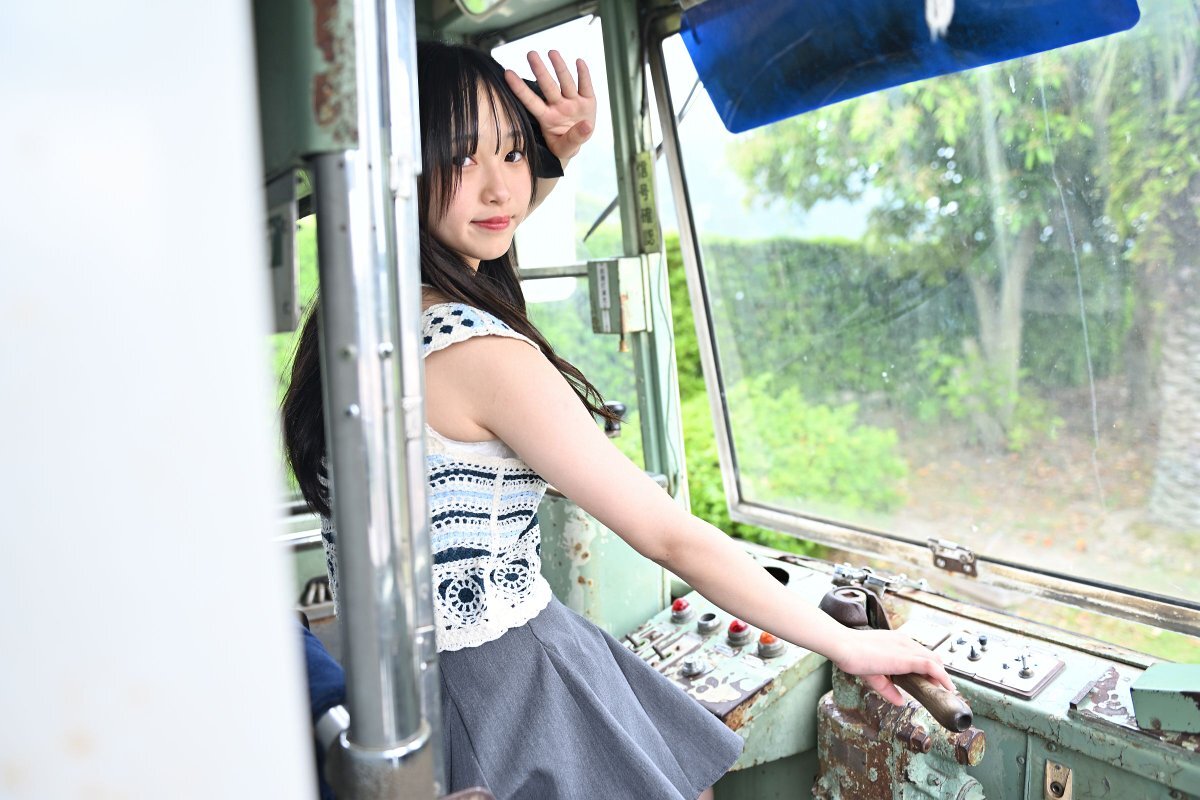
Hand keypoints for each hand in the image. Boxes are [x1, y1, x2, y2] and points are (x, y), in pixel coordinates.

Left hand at [505, 50, 595, 164]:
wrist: (578, 142)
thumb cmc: (564, 145)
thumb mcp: (566, 149)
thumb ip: (574, 139)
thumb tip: (586, 125)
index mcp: (548, 118)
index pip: (531, 101)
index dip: (520, 89)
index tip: (508, 74)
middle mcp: (559, 106)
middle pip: (548, 87)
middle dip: (540, 71)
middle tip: (530, 54)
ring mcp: (573, 102)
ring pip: (565, 82)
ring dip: (560, 67)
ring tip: (552, 52)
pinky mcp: (587, 101)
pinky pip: (585, 86)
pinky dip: (584, 74)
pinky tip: (579, 62)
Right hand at [828, 628, 955, 705]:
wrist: (844, 646)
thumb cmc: (852, 655)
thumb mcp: (873, 675)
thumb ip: (888, 689)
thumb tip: (901, 702)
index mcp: (896, 642)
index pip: (919, 652)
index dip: (928, 667)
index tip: (930, 680)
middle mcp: (905, 643)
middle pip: (931, 656)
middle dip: (937, 672)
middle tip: (939, 688)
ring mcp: (908, 649)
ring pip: (935, 661)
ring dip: (942, 676)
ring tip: (946, 690)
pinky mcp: (908, 659)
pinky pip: (932, 667)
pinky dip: (943, 678)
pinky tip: (947, 688)